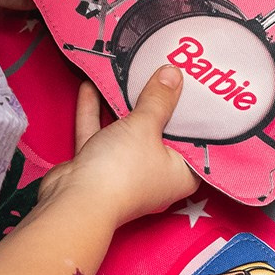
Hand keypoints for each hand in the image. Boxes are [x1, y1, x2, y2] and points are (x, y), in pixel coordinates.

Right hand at [41, 70, 197, 226]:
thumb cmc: (122, 170)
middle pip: (161, 133)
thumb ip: (159, 99)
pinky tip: (92, 86)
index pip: (197, 141)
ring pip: (127, 132)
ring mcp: (125, 171)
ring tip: (131, 73)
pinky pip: (100, 134)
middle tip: (167, 73)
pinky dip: (96, 112)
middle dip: (160, 104)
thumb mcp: (146, 126)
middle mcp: (156, 174)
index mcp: (181, 173)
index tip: (200, 89)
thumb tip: (174, 74)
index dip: (198, 115)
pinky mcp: (98, 167)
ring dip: (125, 106)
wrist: (74, 201)